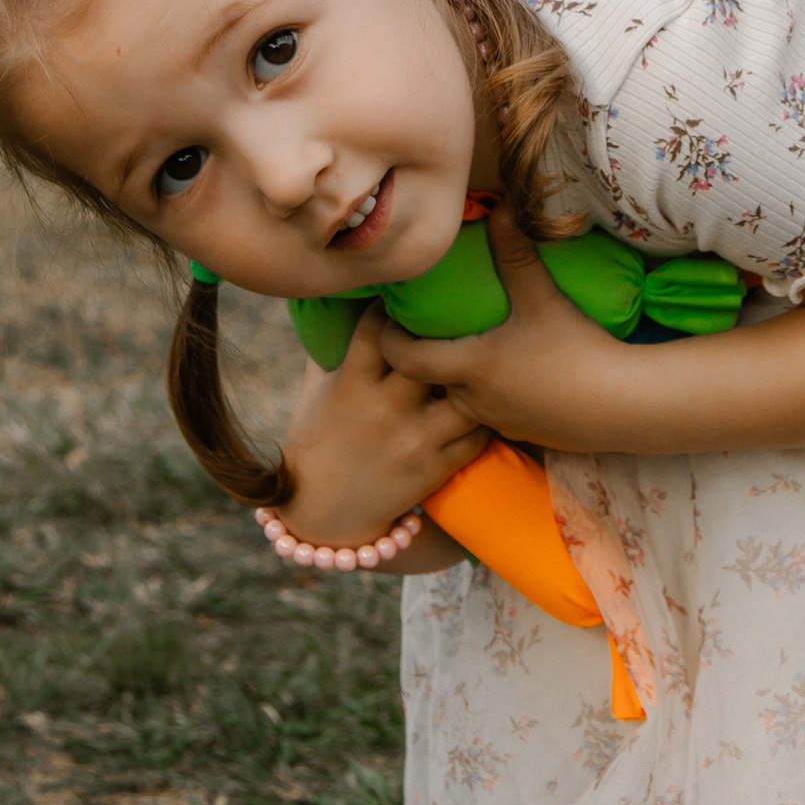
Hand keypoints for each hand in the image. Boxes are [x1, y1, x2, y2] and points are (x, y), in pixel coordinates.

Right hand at [278, 310, 491, 545]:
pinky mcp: (434, 470)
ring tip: (486, 361)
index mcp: (350, 385)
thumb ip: (334, 347)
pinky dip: (486, 417)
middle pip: (429, 356)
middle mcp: (383, 410)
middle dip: (448, 334)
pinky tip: (487, 402)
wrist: (322, 514)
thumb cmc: (317, 441)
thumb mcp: (317, 390)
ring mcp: (412, 441)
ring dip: (476, 378)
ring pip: (464, 396)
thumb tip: (344, 296)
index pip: (378, 329)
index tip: (411, 289)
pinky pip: (477, 436)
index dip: (394, 303)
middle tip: (467, 316)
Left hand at [373, 207, 634, 452]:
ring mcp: (497, 421)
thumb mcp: (542, 298)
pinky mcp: (522, 433)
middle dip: (420, 358)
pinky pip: (488, 414)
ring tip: (463, 348)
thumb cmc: (577, 351)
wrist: (624, 405)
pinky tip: (506, 373)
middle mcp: (474, 400)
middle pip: (427, 382)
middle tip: (423, 328)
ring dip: (453, 379)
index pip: (405, 358)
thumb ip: (516, 253)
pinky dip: (485, 394)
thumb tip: (501, 207)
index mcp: (470, 367)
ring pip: (457, 401)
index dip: (388, 338)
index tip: (388, 318)